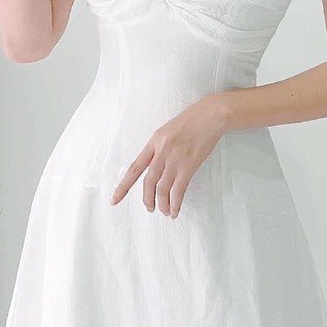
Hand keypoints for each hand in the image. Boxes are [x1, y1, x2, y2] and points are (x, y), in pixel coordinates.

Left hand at [110, 95, 229, 218]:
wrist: (211, 115)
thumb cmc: (192, 120)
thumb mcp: (168, 130)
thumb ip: (160, 148)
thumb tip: (155, 166)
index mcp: (154, 141)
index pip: (135, 168)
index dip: (123, 186)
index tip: (115, 199)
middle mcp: (161, 151)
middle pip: (148, 182)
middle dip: (147, 199)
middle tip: (150, 208)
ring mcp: (175, 159)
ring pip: (162, 189)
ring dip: (162, 204)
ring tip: (165, 212)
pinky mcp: (189, 166)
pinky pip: (178, 190)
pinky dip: (176, 203)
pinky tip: (175, 210)